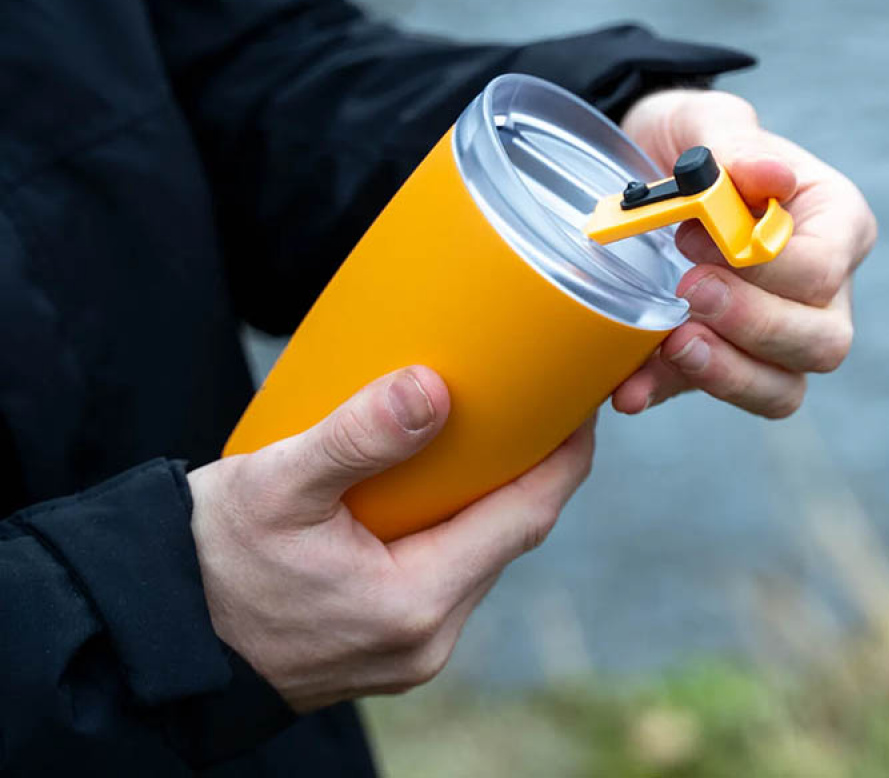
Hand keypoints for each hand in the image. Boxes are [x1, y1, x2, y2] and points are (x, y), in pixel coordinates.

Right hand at [188, 366, 594, 713]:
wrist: (160, 630)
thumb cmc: (210, 558)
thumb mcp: (277, 484)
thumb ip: (357, 436)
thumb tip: (432, 389)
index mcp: (413, 601)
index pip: (525, 517)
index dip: (563, 457)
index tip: (580, 402)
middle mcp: (426, 637)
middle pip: (509, 536)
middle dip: (530, 468)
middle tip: (533, 399)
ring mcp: (410, 648)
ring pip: (480, 555)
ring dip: (491, 496)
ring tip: (488, 431)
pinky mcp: (389, 643)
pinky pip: (447, 573)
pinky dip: (455, 524)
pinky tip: (437, 484)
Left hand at [613, 90, 876, 418]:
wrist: (643, 170)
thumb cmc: (694, 143)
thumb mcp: (707, 123)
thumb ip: (734, 145)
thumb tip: (771, 175)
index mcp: (834, 224)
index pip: (822, 269)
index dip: (763, 266)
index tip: (695, 242)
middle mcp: (820, 290)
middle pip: (821, 343)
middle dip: (753, 326)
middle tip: (688, 291)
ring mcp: (773, 335)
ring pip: (781, 389)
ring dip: (726, 374)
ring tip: (672, 343)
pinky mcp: (721, 359)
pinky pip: (707, 393)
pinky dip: (668, 392)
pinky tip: (631, 389)